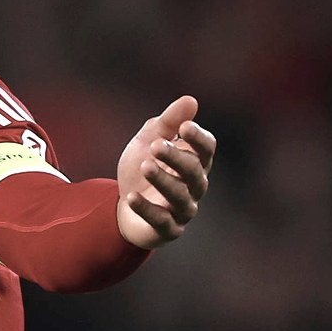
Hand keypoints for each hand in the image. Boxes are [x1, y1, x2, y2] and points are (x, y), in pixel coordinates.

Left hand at [116, 95, 215, 248]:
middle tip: (156, 146)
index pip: (206, 149)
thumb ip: (168, 122)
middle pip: (194, 172)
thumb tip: (190, 100)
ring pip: (179, 196)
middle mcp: (194, 186)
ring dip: (163, 180)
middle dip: (176, 158)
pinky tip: (131, 196)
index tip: (183, 127)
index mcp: (194, 162)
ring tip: (145, 166)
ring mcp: (182, 210)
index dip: (198, 138)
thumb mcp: (149, 140)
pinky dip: (146, 209)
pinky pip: (160, 221)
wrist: (125, 206)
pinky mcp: (167, 230)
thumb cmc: (145, 168)